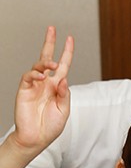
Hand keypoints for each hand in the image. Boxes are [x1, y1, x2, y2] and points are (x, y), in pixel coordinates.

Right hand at [14, 26, 73, 154]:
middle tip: (52, 29)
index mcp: (57, 87)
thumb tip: (63, 78)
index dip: (67, 52)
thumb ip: (65, 94)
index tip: (70, 39)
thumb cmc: (50, 126)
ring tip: (52, 64)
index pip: (63, 66)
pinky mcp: (24, 90)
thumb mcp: (64, 110)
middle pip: (47, 58)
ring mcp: (35, 85)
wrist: (36, 138)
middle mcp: (46, 83)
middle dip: (50, 43)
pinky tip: (41, 77)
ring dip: (46, 63)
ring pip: (38, 66)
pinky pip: (28, 77)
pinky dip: (34, 74)